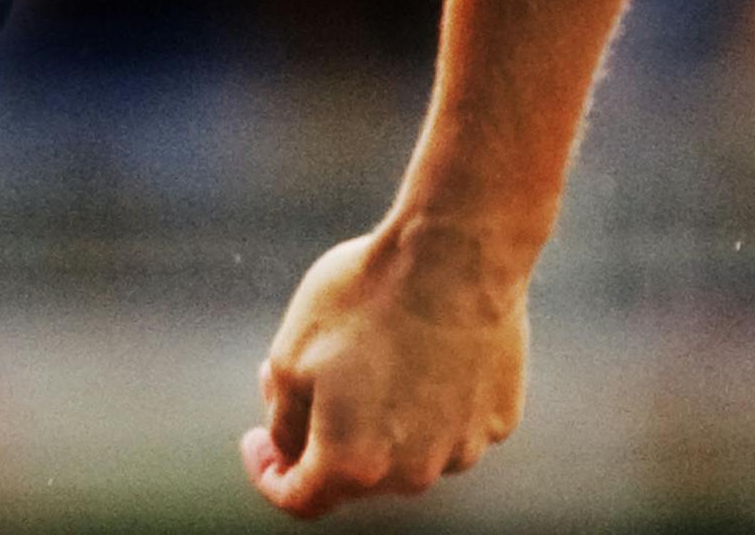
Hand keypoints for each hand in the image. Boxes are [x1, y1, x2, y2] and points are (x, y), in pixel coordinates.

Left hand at [241, 220, 528, 517]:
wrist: (454, 255)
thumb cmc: (364, 299)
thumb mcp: (291, 352)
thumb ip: (284, 417)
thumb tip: (289, 447)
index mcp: (353, 463)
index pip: (299, 499)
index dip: (267, 473)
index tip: (256, 441)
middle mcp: (412, 473)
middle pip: (354, 472)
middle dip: (322, 431)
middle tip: (306, 368)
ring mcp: (462, 449)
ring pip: (405, 448)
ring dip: (379, 416)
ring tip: (371, 345)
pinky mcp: (498, 420)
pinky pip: (451, 422)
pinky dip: (429, 398)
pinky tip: (422, 345)